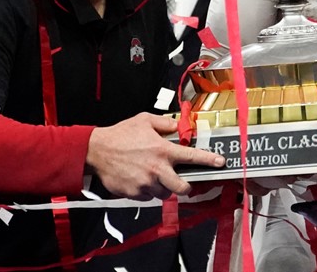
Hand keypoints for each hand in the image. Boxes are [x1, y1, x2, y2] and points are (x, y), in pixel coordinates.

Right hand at [86, 113, 224, 199]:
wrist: (96, 150)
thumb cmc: (120, 135)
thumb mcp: (144, 120)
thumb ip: (165, 124)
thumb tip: (179, 127)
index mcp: (163, 150)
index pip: (192, 156)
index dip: (209, 160)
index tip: (220, 162)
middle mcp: (157, 169)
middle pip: (182, 188)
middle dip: (186, 187)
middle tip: (182, 182)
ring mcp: (145, 183)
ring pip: (164, 193)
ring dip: (163, 187)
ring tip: (153, 176)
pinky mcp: (134, 193)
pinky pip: (148, 197)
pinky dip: (147, 191)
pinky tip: (140, 179)